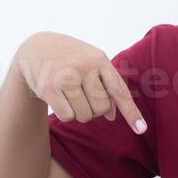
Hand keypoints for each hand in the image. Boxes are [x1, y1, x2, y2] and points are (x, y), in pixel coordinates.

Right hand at [17, 32, 146, 133]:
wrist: (35, 47)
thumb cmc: (71, 59)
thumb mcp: (92, 64)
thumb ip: (106, 86)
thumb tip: (112, 116)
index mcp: (99, 59)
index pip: (119, 91)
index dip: (131, 112)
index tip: (142, 130)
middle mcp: (84, 66)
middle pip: (101, 108)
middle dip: (94, 109)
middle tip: (83, 96)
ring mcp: (66, 76)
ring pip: (84, 115)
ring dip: (79, 112)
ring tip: (70, 95)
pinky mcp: (49, 88)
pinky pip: (67, 116)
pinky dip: (66, 114)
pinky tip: (59, 99)